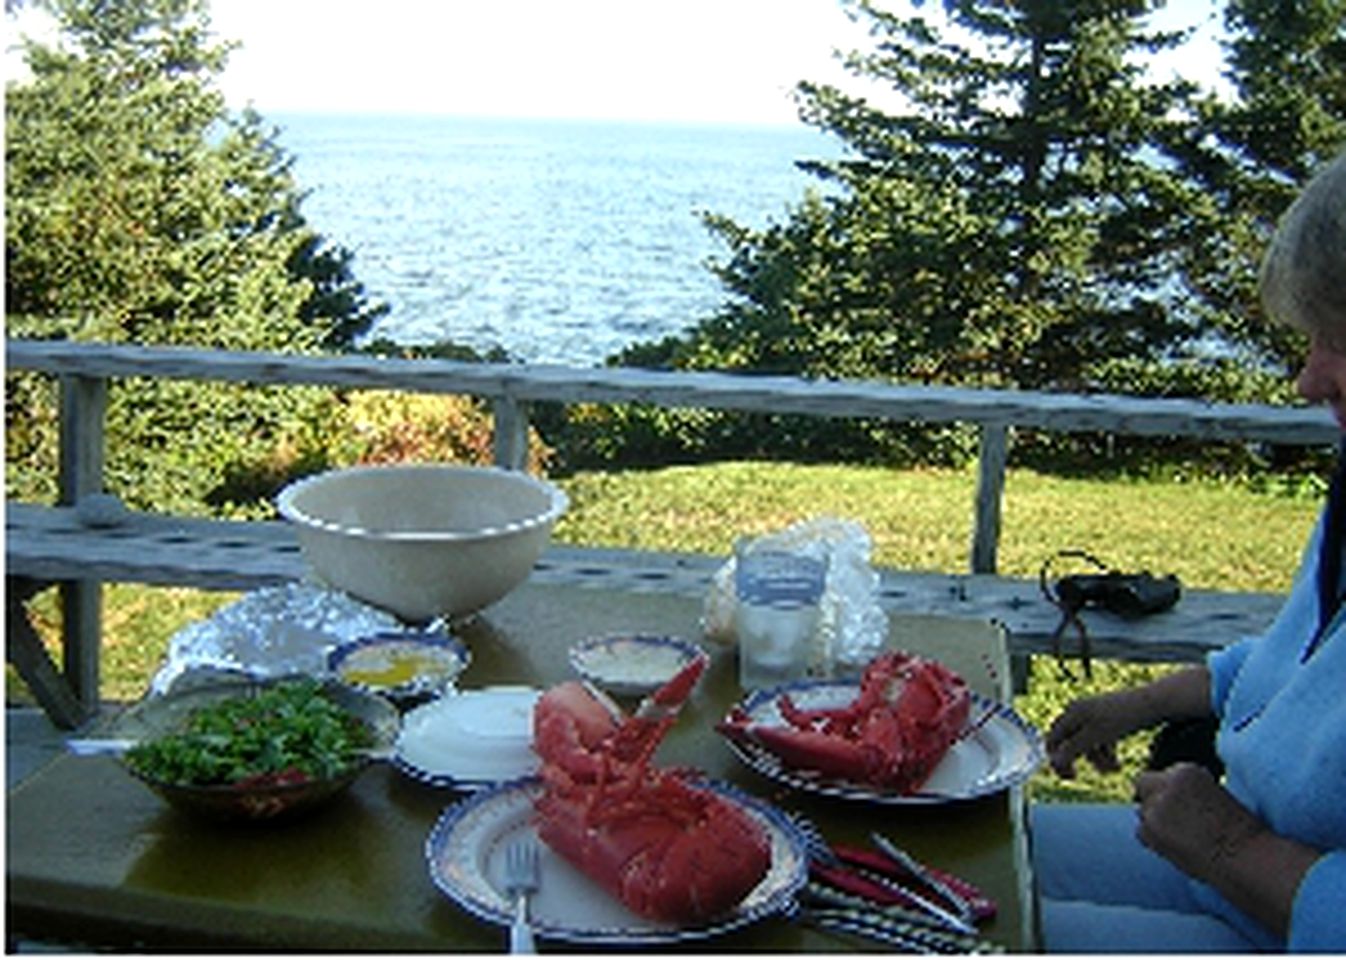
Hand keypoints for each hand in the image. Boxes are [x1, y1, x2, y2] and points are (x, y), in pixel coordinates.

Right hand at [1044, 691, 1140, 778]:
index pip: (1053, 739)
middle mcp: (1078, 710)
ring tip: (1115, 769)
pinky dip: (1105, 752)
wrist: (1153, 703)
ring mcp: (1092, 713)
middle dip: (1080, 760)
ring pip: (1086, 743)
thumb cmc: (1125, 717)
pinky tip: (1116, 761)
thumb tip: (1054, 762)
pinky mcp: (1106, 718)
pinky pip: (1098, 740)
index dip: (1057, 759)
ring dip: (1097, 759)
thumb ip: (1072, 749)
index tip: (1070, 776)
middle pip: (1069, 742)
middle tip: (1089, 775)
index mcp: (1072, 712)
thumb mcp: (1096, 736)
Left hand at [1133, 762, 1261, 884]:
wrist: (1246, 856)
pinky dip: (1153, 839)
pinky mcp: (1152, 827)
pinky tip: (1176, 847)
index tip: (1186, 810)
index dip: (1172, 794)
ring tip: (1182, 837)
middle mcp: (1168, 782)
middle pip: (1145, 785)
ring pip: (1143, 811)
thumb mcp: (1214, 796)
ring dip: (1155, 821)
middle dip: (1154, 799)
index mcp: (1187, 770)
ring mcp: (1157, 804)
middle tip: (1172, 821)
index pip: (1164, 777)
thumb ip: (1186, 793)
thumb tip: (1165, 802)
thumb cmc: (1239, 832)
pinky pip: (1141, 831)